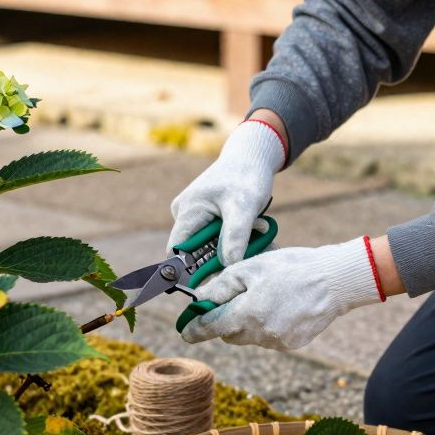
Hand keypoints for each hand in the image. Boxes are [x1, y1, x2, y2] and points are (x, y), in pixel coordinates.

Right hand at [168, 119, 285, 263]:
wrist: (251, 156)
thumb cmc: (246, 177)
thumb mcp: (244, 207)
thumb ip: (235, 236)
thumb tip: (228, 265)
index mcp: (187, 211)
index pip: (177, 251)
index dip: (191, 269)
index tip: (217, 278)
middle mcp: (184, 213)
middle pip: (197, 251)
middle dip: (223, 253)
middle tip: (254, 241)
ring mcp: (193, 214)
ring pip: (209, 244)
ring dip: (232, 243)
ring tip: (256, 226)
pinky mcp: (204, 215)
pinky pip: (215, 235)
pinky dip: (234, 235)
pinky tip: (251, 223)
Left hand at [182, 237, 384, 350]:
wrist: (334, 281)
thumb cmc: (292, 268)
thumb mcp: (251, 267)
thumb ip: (222, 285)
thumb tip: (201, 298)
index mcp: (247, 314)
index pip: (211, 327)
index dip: (195, 329)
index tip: (185, 331)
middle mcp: (260, 334)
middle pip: (230, 333)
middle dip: (226, 319)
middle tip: (234, 298)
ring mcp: (278, 341)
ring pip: (250, 336)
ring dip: (248, 321)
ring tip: (265, 296)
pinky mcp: (292, 344)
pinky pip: (269, 337)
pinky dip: (267, 324)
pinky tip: (281, 305)